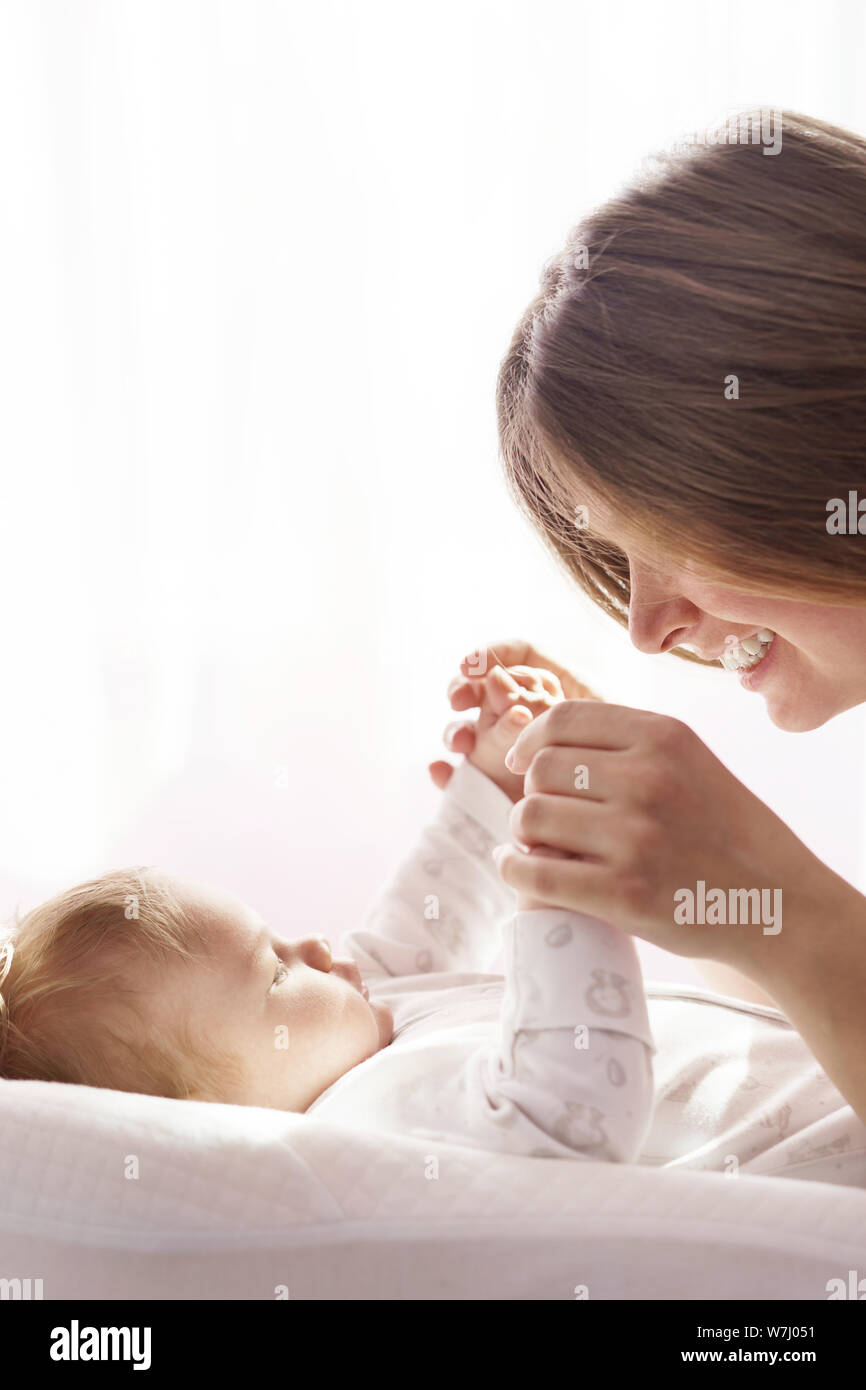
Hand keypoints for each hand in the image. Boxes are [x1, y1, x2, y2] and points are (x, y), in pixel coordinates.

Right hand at [429, 640, 601, 793]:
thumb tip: (496, 682)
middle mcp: (525, 716)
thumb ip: (539, 706)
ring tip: (461, 742)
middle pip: (482, 689)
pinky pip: (459, 777)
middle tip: (458, 699)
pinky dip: (444, 774)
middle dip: (464, 687)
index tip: (471, 664)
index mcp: (555, 691)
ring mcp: (505, 753)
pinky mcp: (490, 787)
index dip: (491, 654)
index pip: (517, 656)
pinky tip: (441, 771)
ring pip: (467, 731)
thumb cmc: (612, 773)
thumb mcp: (582, 735)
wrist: (616, 832)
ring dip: (455, 729)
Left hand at [492, 700, 833, 974]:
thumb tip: (543, 747)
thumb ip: (629, 748)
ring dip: (524, 832)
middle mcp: (648, 779)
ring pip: (532, 815)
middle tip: (546, 817)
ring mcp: (635, 836)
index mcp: (664, 737)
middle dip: (533, 792)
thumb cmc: (728, 834)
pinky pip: (536, 871)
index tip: (522, 761)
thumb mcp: (692, 764)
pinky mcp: (624, 892)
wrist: (781, 905)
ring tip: (538, 845)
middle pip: (542, 769)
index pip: (564, 718)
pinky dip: (514, 868)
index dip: (531, 739)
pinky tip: (517, 868)